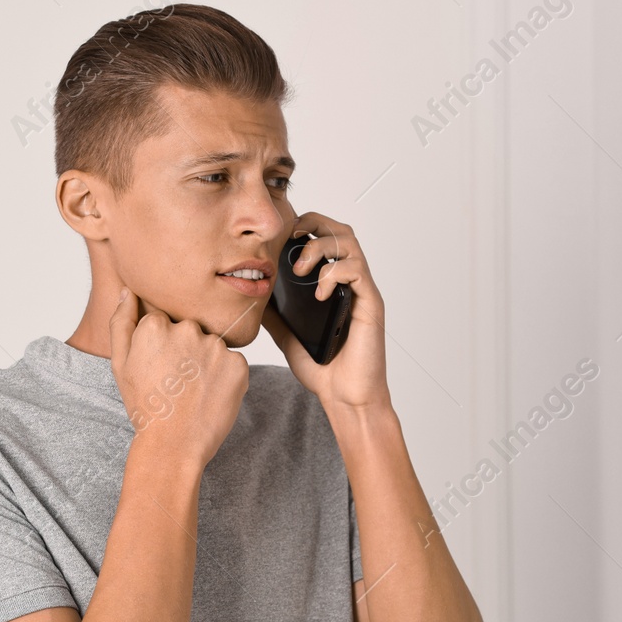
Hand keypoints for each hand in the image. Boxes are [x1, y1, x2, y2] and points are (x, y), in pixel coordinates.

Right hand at [109, 286, 248, 467]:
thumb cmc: (144, 406)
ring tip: (193, 391)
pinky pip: (232, 362)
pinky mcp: (239, 364)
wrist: (173, 445)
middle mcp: (188, 329)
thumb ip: (122, 321)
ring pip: (212, 346)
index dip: (162, 347)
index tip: (160, 369)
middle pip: (191, 330)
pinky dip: (225, 377)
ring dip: (206, 363)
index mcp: (156, 325)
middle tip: (176, 383)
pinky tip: (210, 396)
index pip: (164, 321)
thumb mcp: (120, 363)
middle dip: (186, 350)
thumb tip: (128, 291)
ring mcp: (216, 346)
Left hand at [260, 212, 390, 413]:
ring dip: (319, 247)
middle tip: (290, 238)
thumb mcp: (287, 335)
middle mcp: (349, 282)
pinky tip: (318, 293)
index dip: (304, 226)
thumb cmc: (323, 368)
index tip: (281, 234)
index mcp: (331, 284)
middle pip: (339, 230)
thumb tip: (251, 293)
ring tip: (300, 269)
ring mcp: (361, 291)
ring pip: (349, 243)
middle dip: (313, 223)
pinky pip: (356, 271)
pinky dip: (333, 273)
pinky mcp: (370, 303)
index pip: (323, 237)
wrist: (345, 397)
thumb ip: (275, 313)